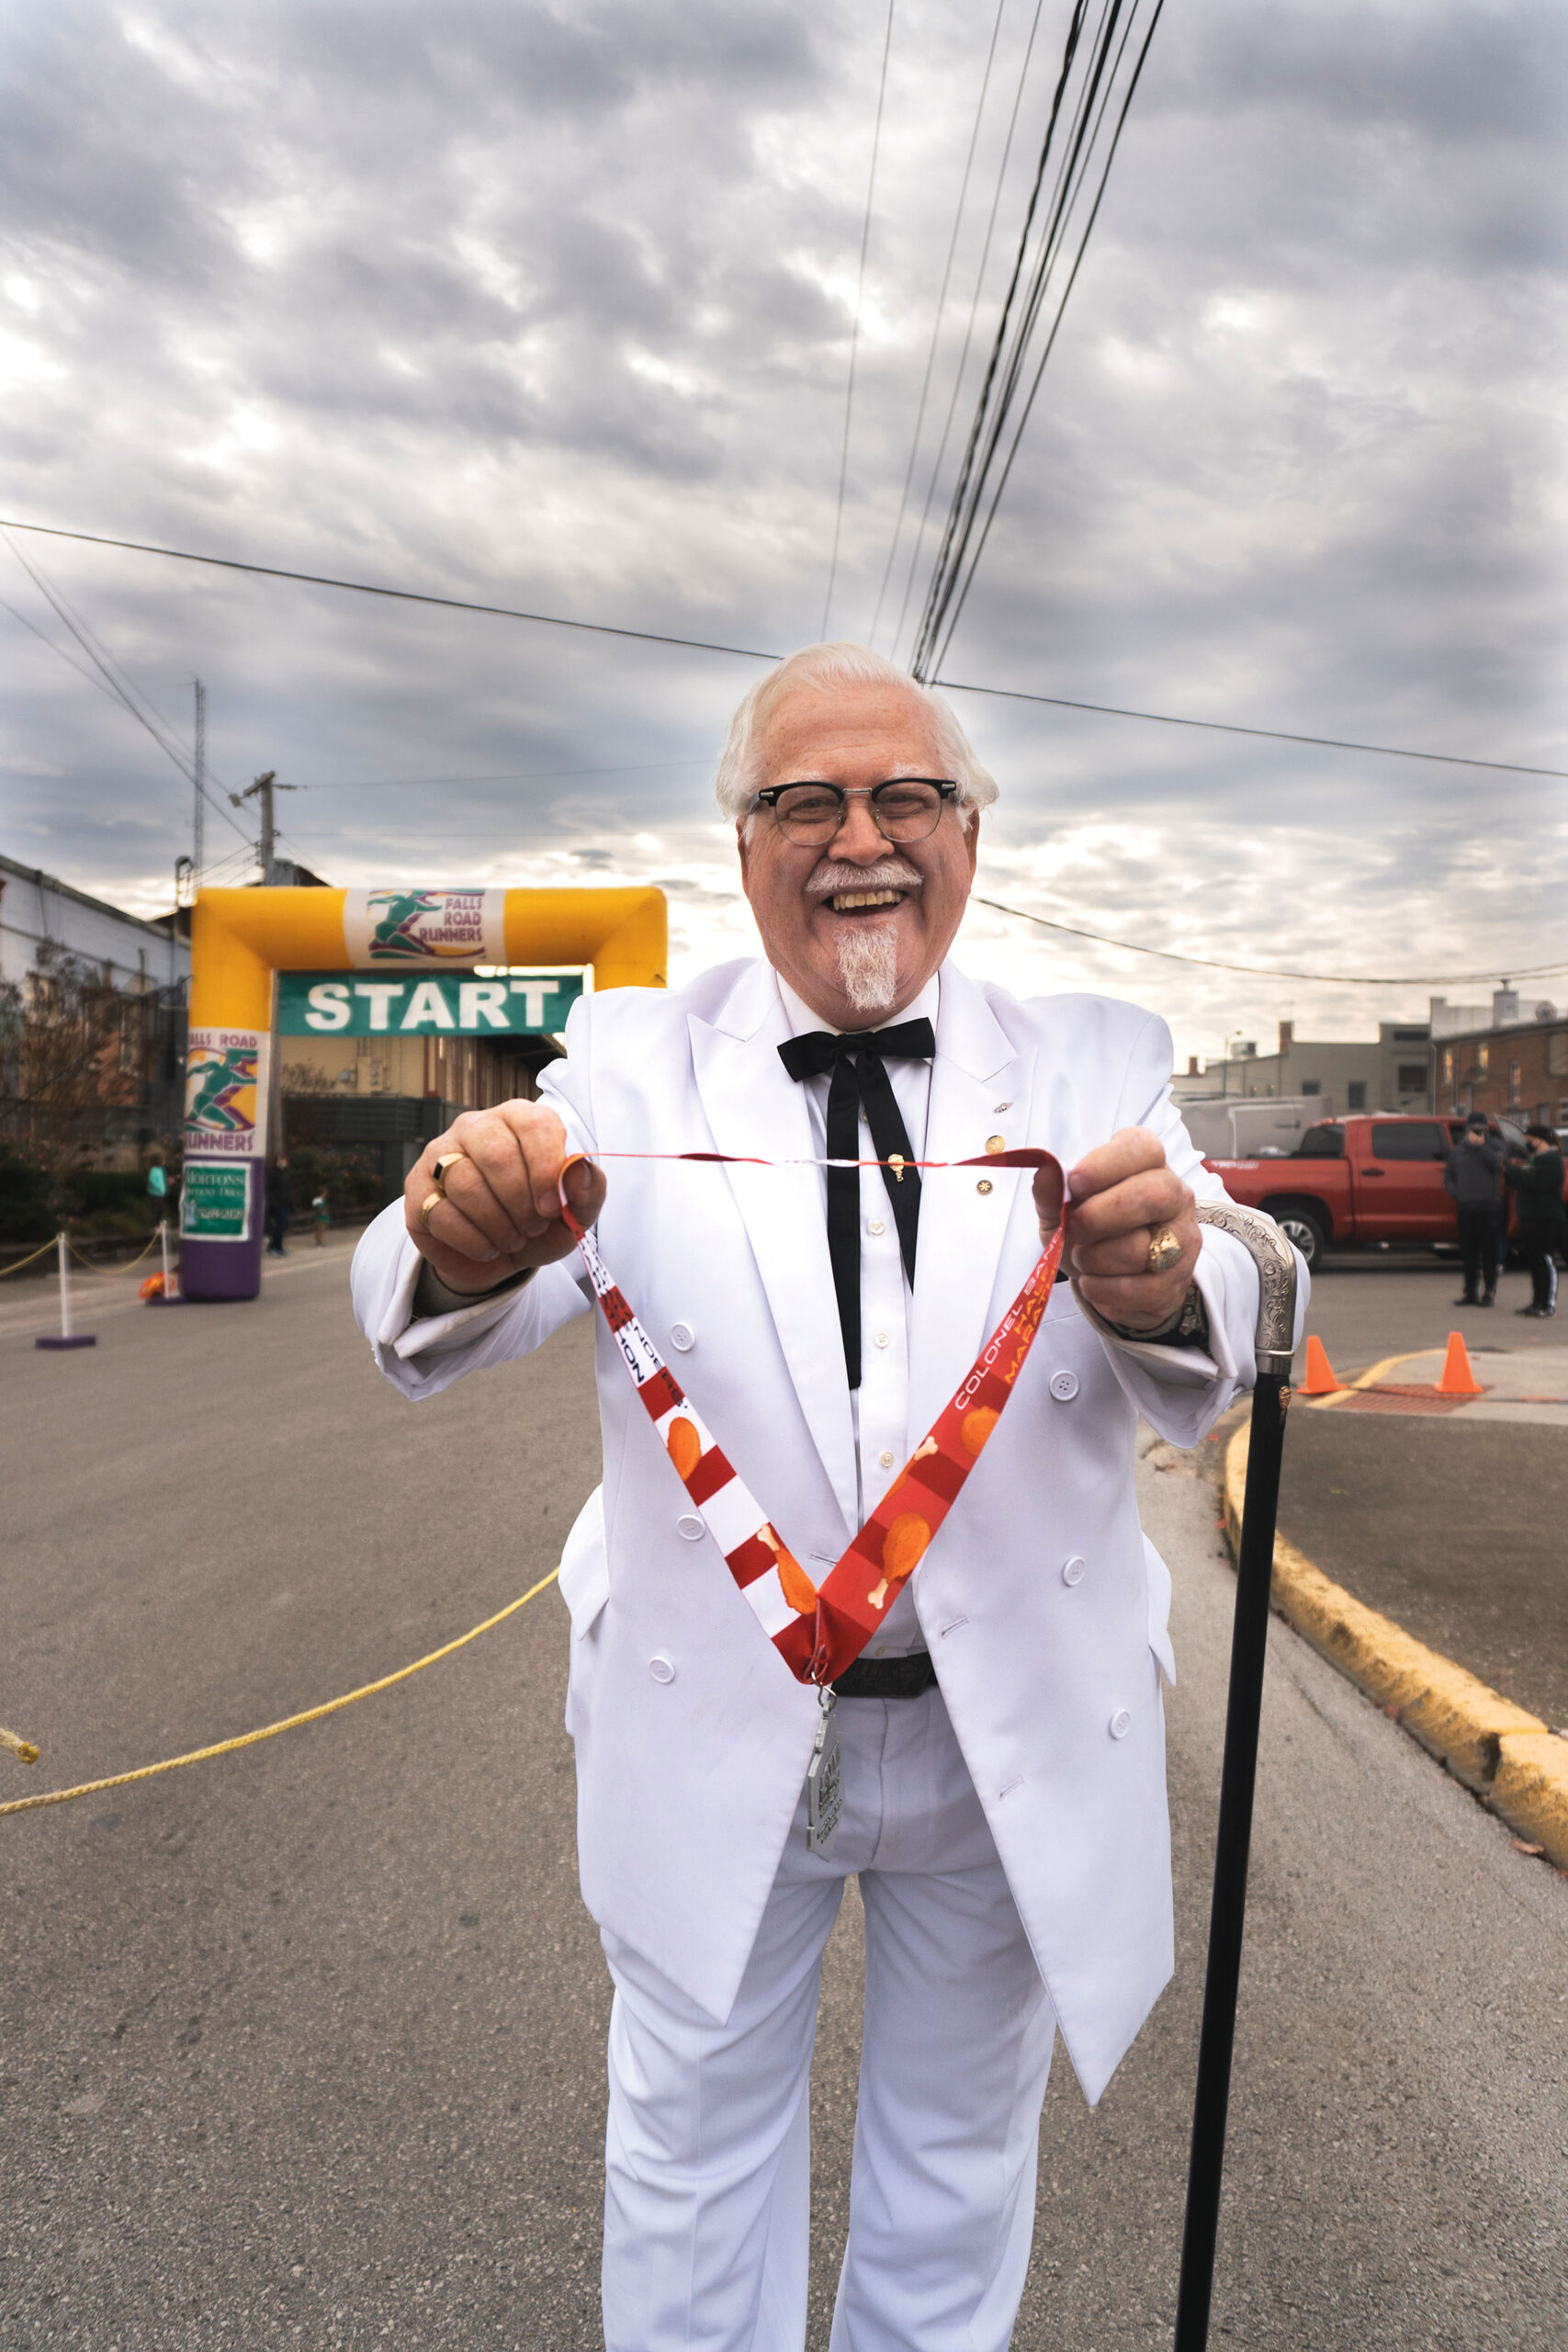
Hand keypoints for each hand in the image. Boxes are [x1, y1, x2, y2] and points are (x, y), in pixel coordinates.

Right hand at [403, 1102, 605, 1294]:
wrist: (499, 1255)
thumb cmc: (539, 1221)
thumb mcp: (575, 1212)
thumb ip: (588, 1188)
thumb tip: (579, 1171)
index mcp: (519, 1119)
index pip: (534, 1124)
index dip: (546, 1168)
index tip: (552, 1207)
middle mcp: (476, 1127)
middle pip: (496, 1153)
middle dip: (520, 1201)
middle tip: (533, 1226)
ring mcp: (440, 1154)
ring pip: (466, 1184)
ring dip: (497, 1223)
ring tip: (513, 1239)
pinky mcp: (417, 1189)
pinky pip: (441, 1213)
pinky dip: (473, 1240)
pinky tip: (488, 1247)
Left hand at [1036, 1126, 1198, 1332]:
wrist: (1114, 1281)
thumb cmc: (1090, 1232)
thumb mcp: (1063, 1210)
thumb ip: (1052, 1192)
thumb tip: (1045, 1171)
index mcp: (1148, 1165)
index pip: (1143, 1148)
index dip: (1106, 1164)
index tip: (1075, 1184)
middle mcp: (1176, 1196)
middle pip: (1153, 1195)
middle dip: (1101, 1215)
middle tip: (1074, 1228)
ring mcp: (1182, 1240)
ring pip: (1140, 1248)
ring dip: (1094, 1259)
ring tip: (1081, 1259)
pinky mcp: (1177, 1282)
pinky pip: (1138, 1289)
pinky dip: (1102, 1289)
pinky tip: (1093, 1282)